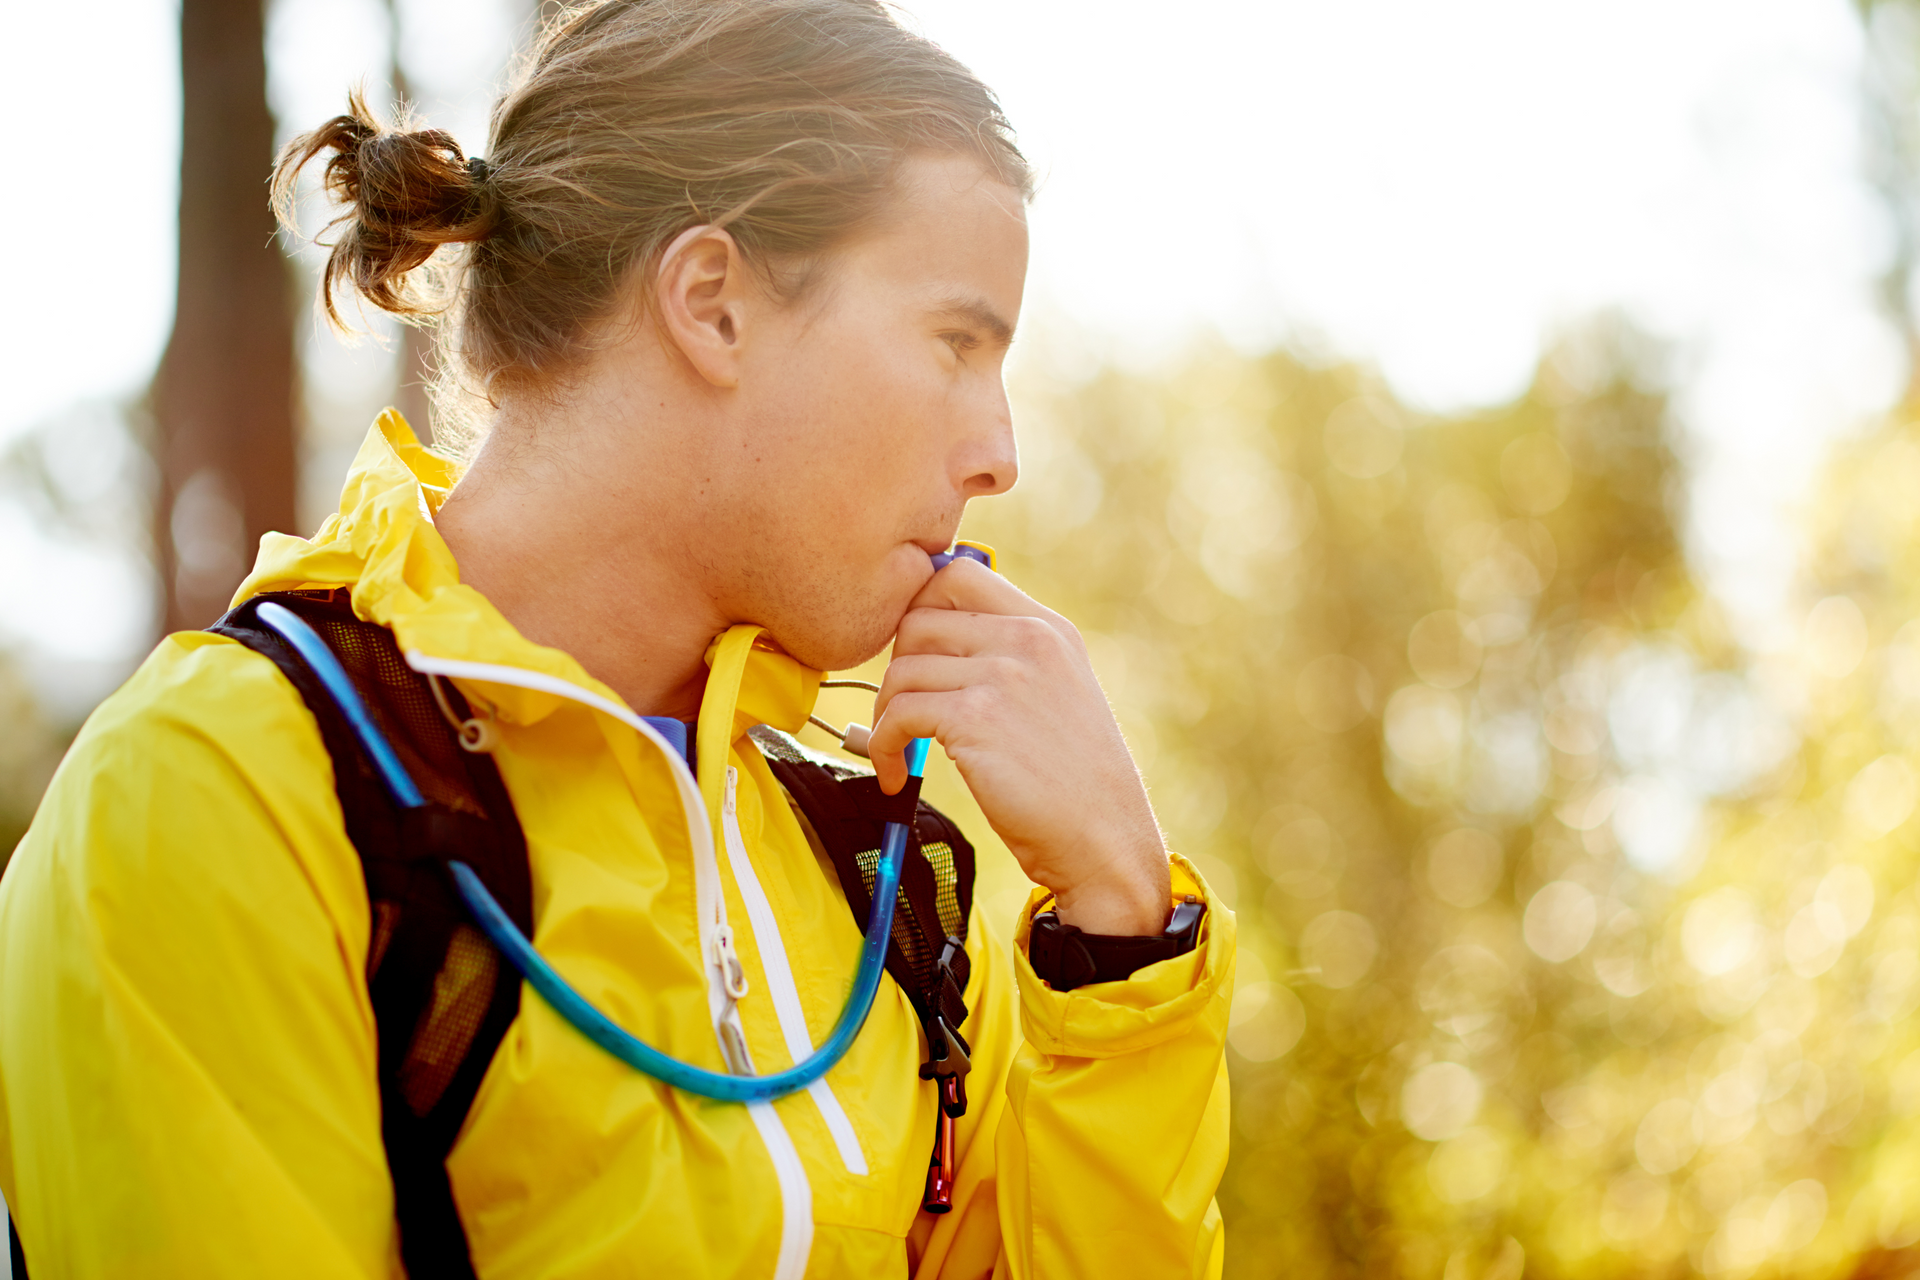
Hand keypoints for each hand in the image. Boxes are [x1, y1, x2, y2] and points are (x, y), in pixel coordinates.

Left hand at [868, 558, 1170, 934]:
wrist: (1104, 839)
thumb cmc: (1075, 781)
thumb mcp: (1058, 694)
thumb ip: (1011, 658)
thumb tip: (938, 642)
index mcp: (1046, 627)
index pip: (958, 575)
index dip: (919, 607)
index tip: (914, 653)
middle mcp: (1026, 639)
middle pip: (918, 616)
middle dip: (897, 662)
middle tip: (904, 706)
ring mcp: (1002, 675)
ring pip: (901, 668)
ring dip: (886, 712)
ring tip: (898, 748)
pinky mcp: (976, 718)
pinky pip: (898, 715)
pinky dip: (884, 746)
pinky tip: (897, 774)